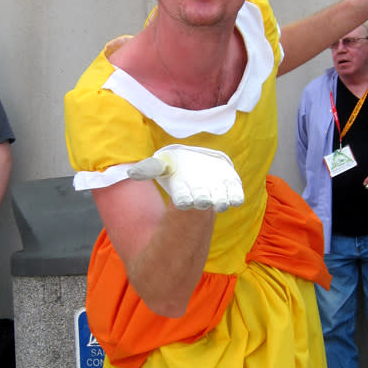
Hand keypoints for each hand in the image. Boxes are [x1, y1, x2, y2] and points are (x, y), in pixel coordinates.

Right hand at [128, 144, 244, 211]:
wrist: (199, 166)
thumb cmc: (176, 168)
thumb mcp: (162, 165)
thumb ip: (149, 168)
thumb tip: (131, 172)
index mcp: (182, 194)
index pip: (181, 200)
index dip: (183, 201)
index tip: (183, 201)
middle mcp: (200, 198)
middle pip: (201, 202)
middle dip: (203, 200)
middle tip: (203, 200)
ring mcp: (217, 195)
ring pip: (220, 202)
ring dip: (221, 201)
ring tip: (220, 199)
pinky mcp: (231, 189)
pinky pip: (236, 197)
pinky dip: (235, 196)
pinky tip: (232, 192)